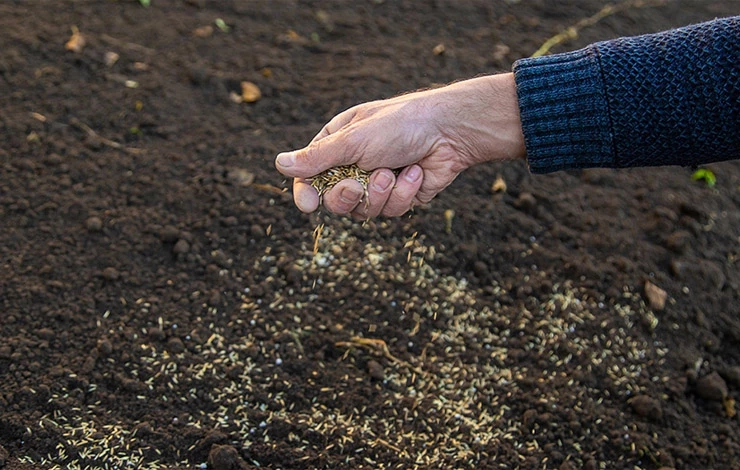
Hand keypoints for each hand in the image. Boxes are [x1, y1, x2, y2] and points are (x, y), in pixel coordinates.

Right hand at [275, 73, 525, 217]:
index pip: (309, 176)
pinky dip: (404, 194)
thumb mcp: (354, 140)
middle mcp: (354, 164)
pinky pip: (391, 210)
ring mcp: (378, 182)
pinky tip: (416, 173)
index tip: (308, 205)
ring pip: (364, 211)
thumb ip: (317, 158)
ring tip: (396, 170)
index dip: (306, 193)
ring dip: (380, 193)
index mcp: (337, 144)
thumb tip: (279, 165)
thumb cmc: (400, 125)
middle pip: (334, 201)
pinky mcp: (400, 197)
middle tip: (357, 184)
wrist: (450, 132)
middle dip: (348, 196)